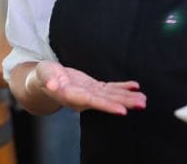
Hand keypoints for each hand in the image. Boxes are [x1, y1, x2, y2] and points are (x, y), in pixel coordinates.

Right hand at [29, 61, 145, 114]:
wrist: (46, 79)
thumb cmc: (43, 76)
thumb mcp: (43, 75)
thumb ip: (47, 79)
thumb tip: (52, 85)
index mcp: (72, 96)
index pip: (92, 102)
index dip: (107, 106)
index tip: (122, 111)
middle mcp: (84, 98)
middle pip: (107, 101)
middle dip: (124, 103)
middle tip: (142, 104)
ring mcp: (90, 93)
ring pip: (111, 97)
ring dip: (127, 98)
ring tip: (143, 99)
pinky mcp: (93, 87)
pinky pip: (110, 88)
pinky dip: (122, 87)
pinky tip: (134, 87)